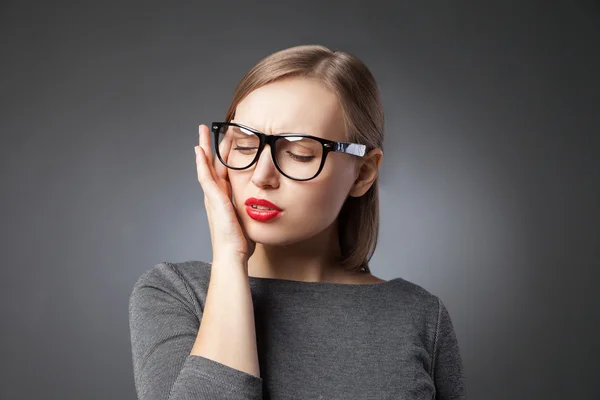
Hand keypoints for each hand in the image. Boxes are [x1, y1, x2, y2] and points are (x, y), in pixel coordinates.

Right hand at [195, 124, 255, 265]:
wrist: (233, 255)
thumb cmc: (241, 242)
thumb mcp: (249, 219)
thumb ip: (253, 209)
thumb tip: (265, 205)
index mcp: (225, 198)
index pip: (223, 171)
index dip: (223, 156)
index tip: (226, 141)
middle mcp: (216, 196)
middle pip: (211, 164)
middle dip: (209, 146)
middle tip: (206, 129)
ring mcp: (212, 197)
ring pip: (205, 166)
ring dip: (203, 148)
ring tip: (202, 131)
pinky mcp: (213, 200)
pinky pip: (205, 177)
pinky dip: (201, 163)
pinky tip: (199, 150)